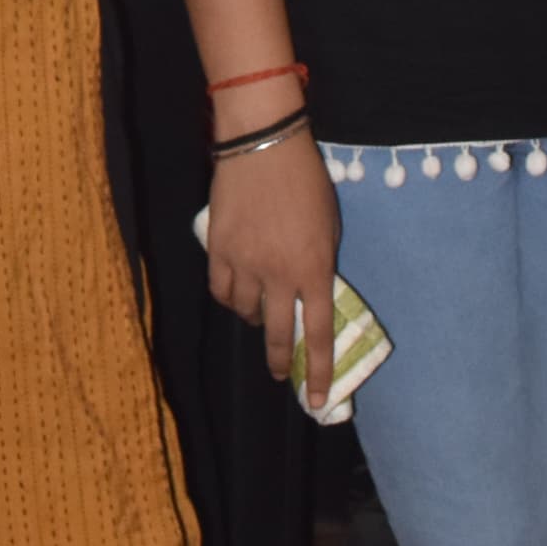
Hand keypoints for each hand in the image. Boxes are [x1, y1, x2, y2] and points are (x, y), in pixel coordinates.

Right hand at [205, 132, 342, 407]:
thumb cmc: (307, 183)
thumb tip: (308, 295)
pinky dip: (230, 297)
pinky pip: (221, 290)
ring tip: (260, 309)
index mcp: (315, 270)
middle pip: (279, 334)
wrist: (264, 146)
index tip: (317, 399)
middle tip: (282, 374)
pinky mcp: (218, 250)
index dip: (318, 371)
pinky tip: (235, 293)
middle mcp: (279, 275)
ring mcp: (245, 264)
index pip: (319, 334)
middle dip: (281, 361)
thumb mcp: (329, 228)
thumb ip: (319, 266)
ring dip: (255, 318)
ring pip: (245, 312)